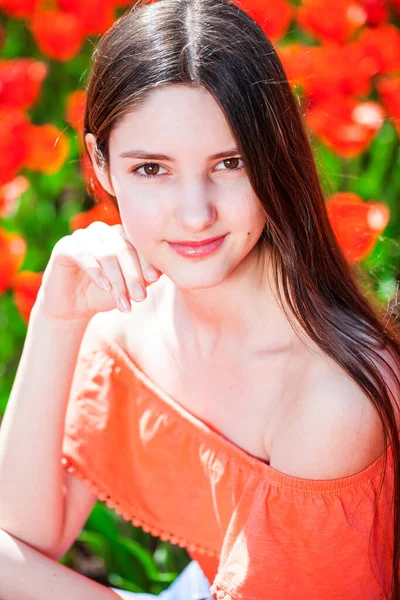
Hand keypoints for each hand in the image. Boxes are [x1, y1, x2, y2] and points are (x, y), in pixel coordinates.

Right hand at [33, 222, 162, 320]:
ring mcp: (82, 237)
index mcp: (121, 236)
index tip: (154, 279)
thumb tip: (160, 272)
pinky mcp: (65, 247)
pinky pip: (83, 255)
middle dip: (133, 275)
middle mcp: (103, 232)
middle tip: (140, 297)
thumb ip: (143, 278)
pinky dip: (96, 272)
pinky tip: (105, 287)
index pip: (138, 243)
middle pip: (123, 248)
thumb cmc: (104, 294)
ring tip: (123, 302)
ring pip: (106, 253)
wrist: (73, 307)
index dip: (147, 260)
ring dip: (117, 280)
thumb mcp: (128, 288)